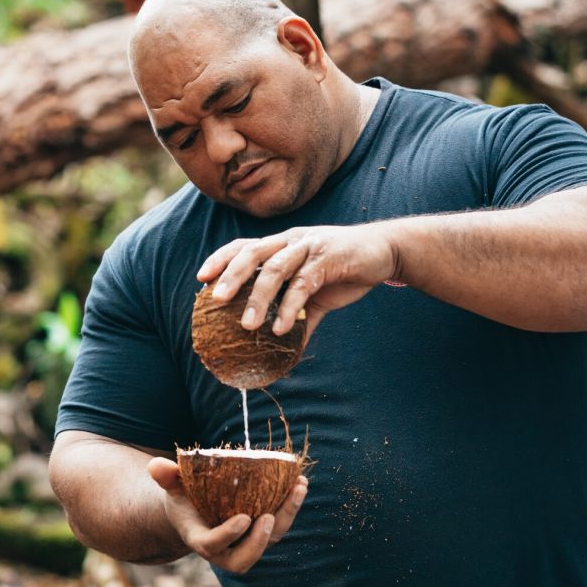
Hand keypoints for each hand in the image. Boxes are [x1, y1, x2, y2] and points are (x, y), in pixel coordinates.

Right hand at [147, 457, 307, 573]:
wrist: (197, 512)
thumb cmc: (184, 498)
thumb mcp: (173, 487)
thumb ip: (166, 477)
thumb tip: (155, 465)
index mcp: (201, 540)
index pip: (214, 545)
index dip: (229, 535)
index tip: (244, 518)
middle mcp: (226, 549)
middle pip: (245, 558)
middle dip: (259, 541)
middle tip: (269, 517)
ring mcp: (247, 542)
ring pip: (270, 540)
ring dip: (287, 516)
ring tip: (297, 488)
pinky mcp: (262, 532)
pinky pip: (280, 524)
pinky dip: (291, 505)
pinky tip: (299, 482)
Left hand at [196, 224, 396, 339]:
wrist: (385, 251)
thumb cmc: (345, 268)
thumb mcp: (316, 291)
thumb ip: (299, 313)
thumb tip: (286, 345)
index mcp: (282, 244)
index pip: (244, 246)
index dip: (221, 259)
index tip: (200, 278)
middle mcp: (291, 241)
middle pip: (252, 252)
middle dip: (230, 275)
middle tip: (214, 299)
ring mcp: (309, 246)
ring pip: (275, 268)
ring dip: (258, 297)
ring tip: (246, 325)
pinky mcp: (329, 258)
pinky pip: (304, 283)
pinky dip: (290, 306)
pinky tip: (282, 327)